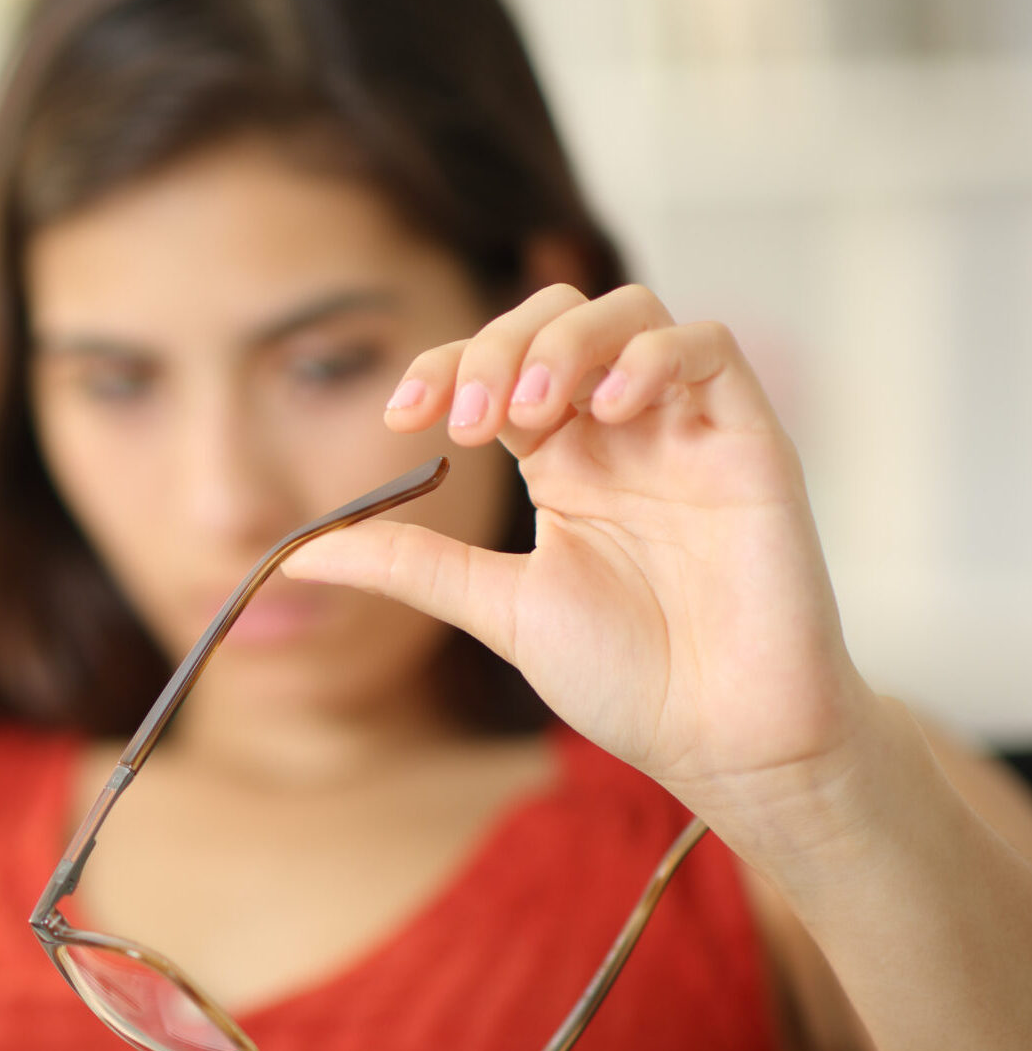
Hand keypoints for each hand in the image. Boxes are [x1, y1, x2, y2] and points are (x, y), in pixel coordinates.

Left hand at [282, 283, 880, 847]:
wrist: (721, 737)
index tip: (402, 418)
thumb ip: (410, 565)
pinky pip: (710, 347)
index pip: (498, 366)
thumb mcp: (498, 608)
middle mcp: (623, 432)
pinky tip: (609, 409)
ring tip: (527, 410)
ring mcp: (687, 430)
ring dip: (565, 341)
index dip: (445, 366)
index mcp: (562, 461)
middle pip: (558, 318)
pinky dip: (653, 356)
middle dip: (499, 347)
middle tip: (468, 423)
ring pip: (632, 312)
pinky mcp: (750, 441)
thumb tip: (299, 556)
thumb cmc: (628, 679)